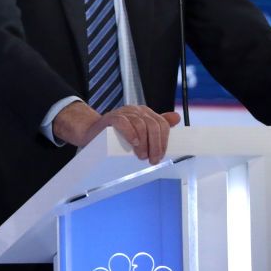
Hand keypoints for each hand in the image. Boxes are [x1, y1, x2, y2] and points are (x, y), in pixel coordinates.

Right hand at [52, 102, 180, 164]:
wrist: (93, 132)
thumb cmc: (117, 134)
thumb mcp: (140, 129)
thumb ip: (158, 123)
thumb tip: (177, 117)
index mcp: (145, 113)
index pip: (162, 124)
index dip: (164, 141)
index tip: (161, 156)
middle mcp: (135, 110)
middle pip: (153, 125)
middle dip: (155, 145)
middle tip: (152, 159)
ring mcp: (123, 112)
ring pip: (140, 124)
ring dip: (144, 143)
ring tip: (141, 156)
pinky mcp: (111, 118)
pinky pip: (123, 122)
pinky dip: (130, 133)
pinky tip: (133, 143)